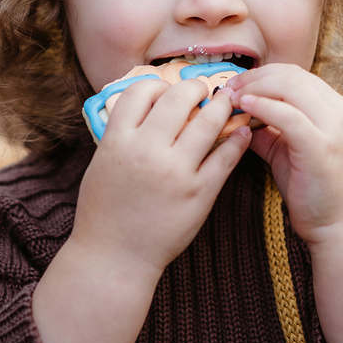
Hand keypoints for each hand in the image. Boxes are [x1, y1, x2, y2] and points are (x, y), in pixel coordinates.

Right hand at [72, 77, 251, 278]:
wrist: (115, 257)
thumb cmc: (104, 211)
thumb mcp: (102, 163)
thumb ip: (122, 134)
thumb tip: (148, 105)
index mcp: (118, 141)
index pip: (140, 91)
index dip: (156, 85)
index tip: (165, 90)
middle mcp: (147, 151)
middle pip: (178, 97)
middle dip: (194, 88)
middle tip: (201, 91)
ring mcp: (176, 172)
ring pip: (208, 121)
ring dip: (221, 106)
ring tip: (225, 103)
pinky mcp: (199, 193)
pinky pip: (225, 156)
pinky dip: (236, 139)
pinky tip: (240, 132)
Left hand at [225, 64, 342, 342]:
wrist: (340, 226)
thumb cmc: (314, 191)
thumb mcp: (288, 151)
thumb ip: (268, 130)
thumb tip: (237, 116)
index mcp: (334, 108)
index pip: (294, 74)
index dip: (260, 75)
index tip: (233, 86)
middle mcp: (338, 111)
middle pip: (290, 75)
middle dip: (253, 78)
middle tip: (225, 89)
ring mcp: (334, 127)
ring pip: (289, 87)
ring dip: (254, 89)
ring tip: (229, 98)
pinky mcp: (322, 146)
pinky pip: (289, 116)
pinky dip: (263, 107)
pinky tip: (244, 108)